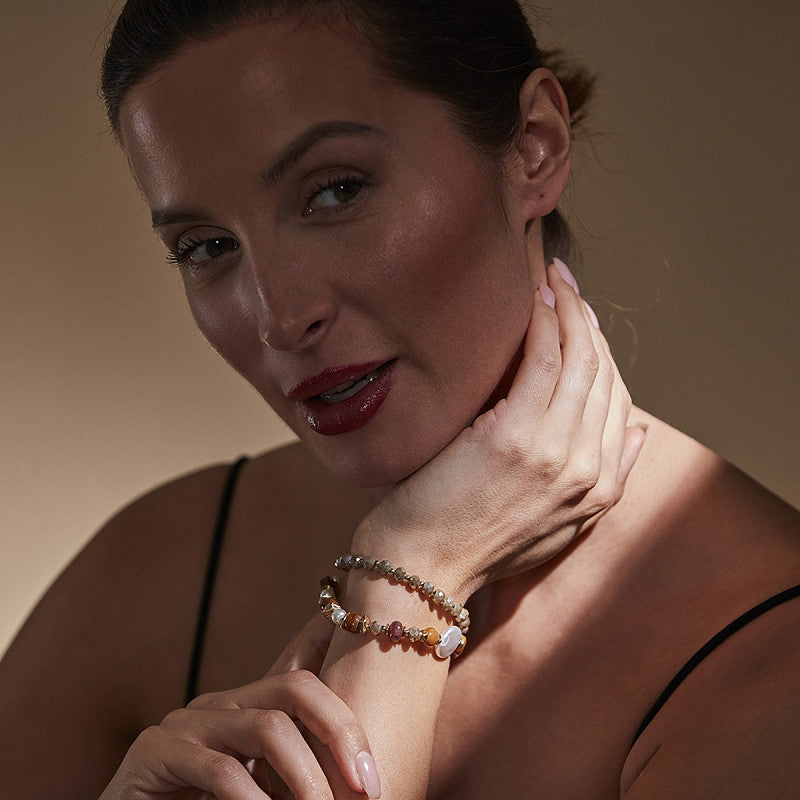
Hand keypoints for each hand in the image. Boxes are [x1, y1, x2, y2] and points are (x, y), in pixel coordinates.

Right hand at [99, 615, 379, 799]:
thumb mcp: (259, 791)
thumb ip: (291, 778)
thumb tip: (362, 788)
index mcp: (248, 708)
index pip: (306, 683)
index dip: (347, 721)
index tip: (374, 778)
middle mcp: (221, 704)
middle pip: (294, 687)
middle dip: (340, 734)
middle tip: (365, 791)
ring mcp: (187, 722)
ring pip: (266, 726)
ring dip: (305, 779)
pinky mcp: (155, 751)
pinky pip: (221, 770)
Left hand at [353, 259, 646, 599]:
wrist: (421, 570)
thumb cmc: (471, 543)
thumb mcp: (555, 527)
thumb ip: (602, 481)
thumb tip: (637, 431)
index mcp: (600, 491)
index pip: (617, 401)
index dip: (602, 352)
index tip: (581, 319)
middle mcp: (589, 471)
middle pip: (604, 374)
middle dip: (588, 321)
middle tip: (566, 284)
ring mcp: (557, 454)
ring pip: (581, 360)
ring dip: (570, 309)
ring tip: (552, 279)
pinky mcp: (517, 437)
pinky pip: (544, 360)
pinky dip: (545, 322)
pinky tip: (534, 298)